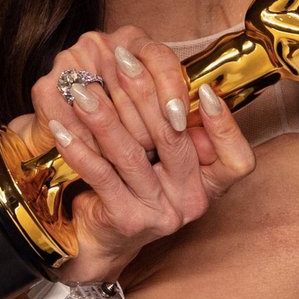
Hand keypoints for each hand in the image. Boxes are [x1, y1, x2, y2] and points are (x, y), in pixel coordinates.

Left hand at [10, 28, 255, 279]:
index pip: (237, 159)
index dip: (226, 126)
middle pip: (173, 140)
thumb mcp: (162, 155)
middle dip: (145, 93)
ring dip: (103, 117)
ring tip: (82, 90)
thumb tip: (168, 77)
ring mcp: (161, 213)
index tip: (204, 91)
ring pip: (132, 154)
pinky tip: (62, 126)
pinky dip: (80, 148)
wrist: (100, 238)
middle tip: (122, 60)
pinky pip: (101, 175)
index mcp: (209, 183)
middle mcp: (191, 201)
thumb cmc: (133, 184)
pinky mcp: (127, 220)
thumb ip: (175, 126)